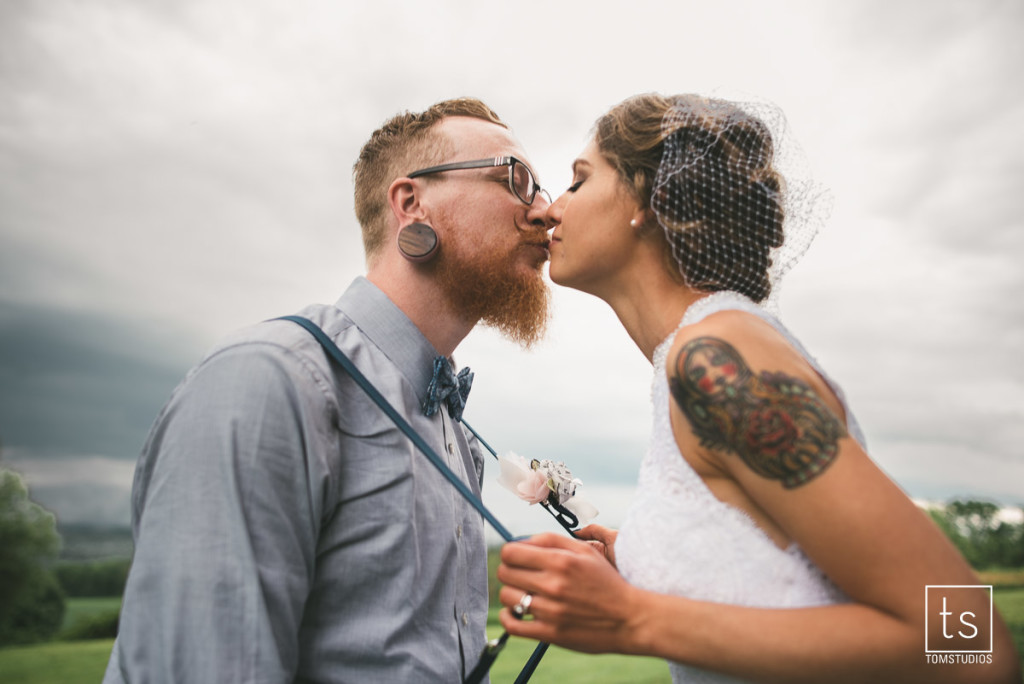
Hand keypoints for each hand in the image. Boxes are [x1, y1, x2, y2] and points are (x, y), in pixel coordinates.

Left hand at [497, 532, 643, 653]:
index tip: (518, 558)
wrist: (629, 618)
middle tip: (521, 576)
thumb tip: (522, 541)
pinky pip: (512, 625)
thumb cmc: (607, 582)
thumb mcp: (586, 552)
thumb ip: (552, 540)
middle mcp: (553, 584)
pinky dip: (508, 617)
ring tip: (524, 594)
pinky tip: (516, 612)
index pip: (511, 552)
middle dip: (509, 571)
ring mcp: (550, 611)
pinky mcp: (550, 633)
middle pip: (505, 573)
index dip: (510, 553)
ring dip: (511, 594)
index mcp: (561, 561)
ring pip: (507, 597)